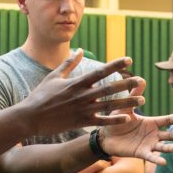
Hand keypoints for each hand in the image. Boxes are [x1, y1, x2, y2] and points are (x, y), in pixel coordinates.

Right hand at [19, 51, 145, 135]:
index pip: (100, 71)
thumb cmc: (40, 95)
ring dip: (127, 102)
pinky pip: (102, 121)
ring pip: (110, 105)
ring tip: (142, 100)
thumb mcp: (54, 76)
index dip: (115, 64)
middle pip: (109, 88)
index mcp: (77, 82)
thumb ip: (69, 63)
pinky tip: (127, 118)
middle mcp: (82, 95)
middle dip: (127, 83)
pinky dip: (114, 120)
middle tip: (142, 80)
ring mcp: (83, 109)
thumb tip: (80, 50)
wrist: (30, 117)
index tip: (129, 59)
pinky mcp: (81, 122)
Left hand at [98, 81, 172, 164]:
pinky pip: (150, 156)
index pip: (168, 119)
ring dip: (171, 148)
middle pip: (170, 134)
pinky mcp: (141, 153)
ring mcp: (148, 144)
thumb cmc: (117, 121)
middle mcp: (153, 134)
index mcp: (151, 122)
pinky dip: (157, 159)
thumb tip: (141, 78)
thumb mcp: (125, 107)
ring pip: (163, 146)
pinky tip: (164, 162)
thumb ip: (134, 94)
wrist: (105, 136)